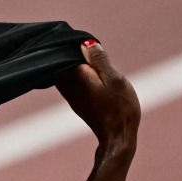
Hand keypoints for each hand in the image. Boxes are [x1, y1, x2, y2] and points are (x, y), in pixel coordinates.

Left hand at [56, 40, 139, 155]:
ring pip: (65, 74)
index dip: (73, 47)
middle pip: (62, 65)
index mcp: (76, 79)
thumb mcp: (114, 78)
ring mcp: (71, 97)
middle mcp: (68, 88)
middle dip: (71, 56)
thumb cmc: (119, 107)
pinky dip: (78, 75)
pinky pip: (71, 83)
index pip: (65, 56)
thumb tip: (85, 45)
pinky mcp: (77, 103)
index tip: (84, 44)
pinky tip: (90, 74)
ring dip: (75, 66)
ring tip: (90, 61)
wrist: (117, 137)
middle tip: (88, 51)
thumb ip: (99, 61)